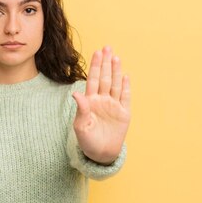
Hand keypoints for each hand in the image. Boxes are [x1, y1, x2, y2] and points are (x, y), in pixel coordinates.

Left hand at [72, 46, 130, 164]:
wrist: (101, 154)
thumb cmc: (87, 141)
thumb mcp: (81, 126)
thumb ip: (81, 109)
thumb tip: (76, 93)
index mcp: (90, 102)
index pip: (93, 80)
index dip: (96, 67)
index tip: (97, 53)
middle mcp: (102, 100)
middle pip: (105, 78)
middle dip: (106, 63)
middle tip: (107, 47)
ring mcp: (114, 106)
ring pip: (115, 85)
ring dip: (116, 71)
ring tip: (116, 57)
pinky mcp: (124, 113)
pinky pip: (125, 97)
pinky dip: (125, 87)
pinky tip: (125, 76)